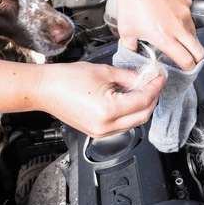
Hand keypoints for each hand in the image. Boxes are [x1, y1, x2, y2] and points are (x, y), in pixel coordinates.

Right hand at [0, 57, 164, 137]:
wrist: (44, 89)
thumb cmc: (65, 79)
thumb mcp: (103, 72)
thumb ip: (128, 77)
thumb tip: (143, 78)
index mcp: (109, 110)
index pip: (143, 100)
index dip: (155, 88)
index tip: (159, 78)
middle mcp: (106, 126)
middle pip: (143, 116)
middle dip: (152, 99)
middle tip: (154, 83)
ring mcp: (101, 132)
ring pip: (134, 123)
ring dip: (142, 107)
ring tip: (142, 90)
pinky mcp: (96, 132)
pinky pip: (121, 125)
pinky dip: (129, 113)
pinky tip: (128, 99)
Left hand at [74, 0, 203, 69]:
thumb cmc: (130, 1)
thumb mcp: (126, 31)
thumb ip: (131, 46)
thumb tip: (134, 53)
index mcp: (164, 38)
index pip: (186, 61)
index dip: (187, 68)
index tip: (185, 68)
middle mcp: (178, 27)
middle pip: (199, 52)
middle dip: (196, 59)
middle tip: (190, 59)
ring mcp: (184, 13)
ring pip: (194, 33)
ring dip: (187, 38)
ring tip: (172, 32)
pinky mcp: (186, 1)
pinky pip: (189, 15)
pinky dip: (182, 19)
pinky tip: (168, 14)